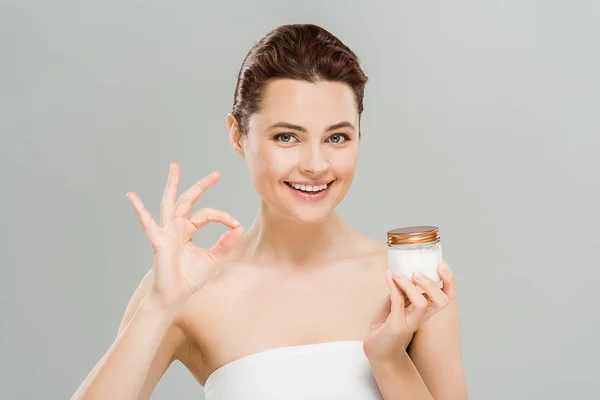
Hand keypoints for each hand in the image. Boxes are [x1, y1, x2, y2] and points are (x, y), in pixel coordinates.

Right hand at [126, 162, 243, 307]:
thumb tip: (238, 229)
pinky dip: (140, 210)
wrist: (174, 296)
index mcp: (188, 230)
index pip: (206, 214)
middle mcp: (176, 227)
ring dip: (172, 185)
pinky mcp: (159, 241)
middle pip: (188, 200)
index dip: (223, 217)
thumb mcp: (213, 259)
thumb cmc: (189, 279)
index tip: (236, 224)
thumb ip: (225, 244)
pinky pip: (148, 224)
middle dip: (201, 186)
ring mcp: (166, 232)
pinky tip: (132, 196)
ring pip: (169, 203)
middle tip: (216, 174)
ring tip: (174, 167)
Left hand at [363, 261, 456, 363]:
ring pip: (420, 303)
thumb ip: (400, 290)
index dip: (449, 281)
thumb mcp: (395, 303)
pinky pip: (397, 303)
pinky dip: (393, 287)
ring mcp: (410, 323)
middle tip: (416, 273)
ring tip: (399, 274)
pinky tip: (388, 276)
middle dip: (432, 284)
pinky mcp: (396, 327)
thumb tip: (400, 274)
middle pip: (441, 301)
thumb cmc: (387, 325)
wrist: (377, 350)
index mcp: (426, 309)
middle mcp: (422, 317)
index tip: (442, 264)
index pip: (447, 296)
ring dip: (409, 285)